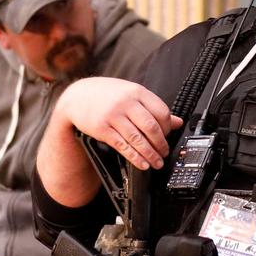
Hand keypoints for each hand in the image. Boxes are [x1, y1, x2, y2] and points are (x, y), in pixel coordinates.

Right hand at [55, 77, 182, 169]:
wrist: (77, 96)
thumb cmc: (107, 95)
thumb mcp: (131, 95)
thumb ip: (153, 107)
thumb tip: (177, 122)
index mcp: (137, 92)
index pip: (161, 111)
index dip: (167, 128)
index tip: (168, 137)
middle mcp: (126, 102)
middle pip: (151, 127)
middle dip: (161, 144)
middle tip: (164, 153)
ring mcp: (113, 115)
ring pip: (138, 139)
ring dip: (150, 154)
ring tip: (157, 163)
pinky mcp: (102, 129)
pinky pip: (122, 146)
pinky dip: (135, 157)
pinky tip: (142, 164)